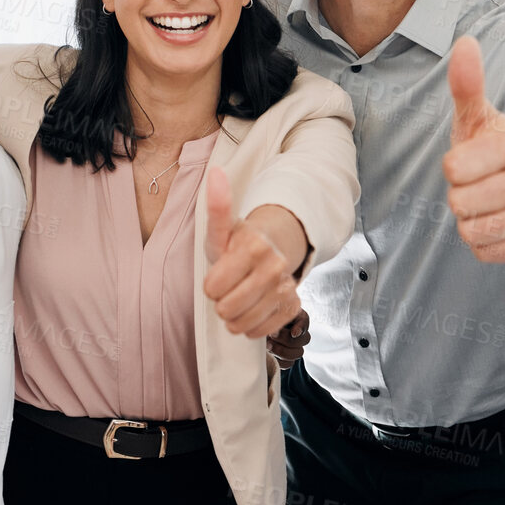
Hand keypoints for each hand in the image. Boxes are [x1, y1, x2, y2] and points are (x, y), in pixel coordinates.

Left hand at [203, 169, 304, 339]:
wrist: (271, 253)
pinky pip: (261, 331)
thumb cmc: (239, 244)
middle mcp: (275, 267)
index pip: (212, 289)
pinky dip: (252, 325)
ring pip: (242, 324)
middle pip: (227, 309)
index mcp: (254, 246)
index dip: (211, 285)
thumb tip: (215, 172)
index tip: (219, 273)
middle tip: (229, 287)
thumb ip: (217, 206)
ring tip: (240, 298)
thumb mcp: (222, 230)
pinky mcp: (293, 306)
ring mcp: (286, 288)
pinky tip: (254, 308)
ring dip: (235, 316)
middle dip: (222, 301)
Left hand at [266, 309, 310, 369]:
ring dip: (282, 350)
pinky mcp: (286, 360)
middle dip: (287, 338)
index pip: (305, 321)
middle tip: (272, 336)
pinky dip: (279, 360)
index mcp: (296, 318)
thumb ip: (278, 313)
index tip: (293, 332)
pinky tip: (270, 354)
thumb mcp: (268, 312)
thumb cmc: (260, 321)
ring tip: (268, 346)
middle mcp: (298, 333)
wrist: (250, 333)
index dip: (301, 328)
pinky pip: (288, 363)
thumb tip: (290, 328)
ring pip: (298, 353)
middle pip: (305, 339)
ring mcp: (294, 347)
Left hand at [443, 37, 504, 262]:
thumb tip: (465, 42)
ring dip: (470, 220)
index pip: (453, 169)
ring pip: (472, 230)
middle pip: (460, 203)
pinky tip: (498, 222)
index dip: (454, 168)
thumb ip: (468, 85)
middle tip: (480, 185)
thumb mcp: (482, 118)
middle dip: (460, 196)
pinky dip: (483, 241)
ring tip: (488, 203)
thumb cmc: (501, 149)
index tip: (472, 162)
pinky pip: (485, 252)